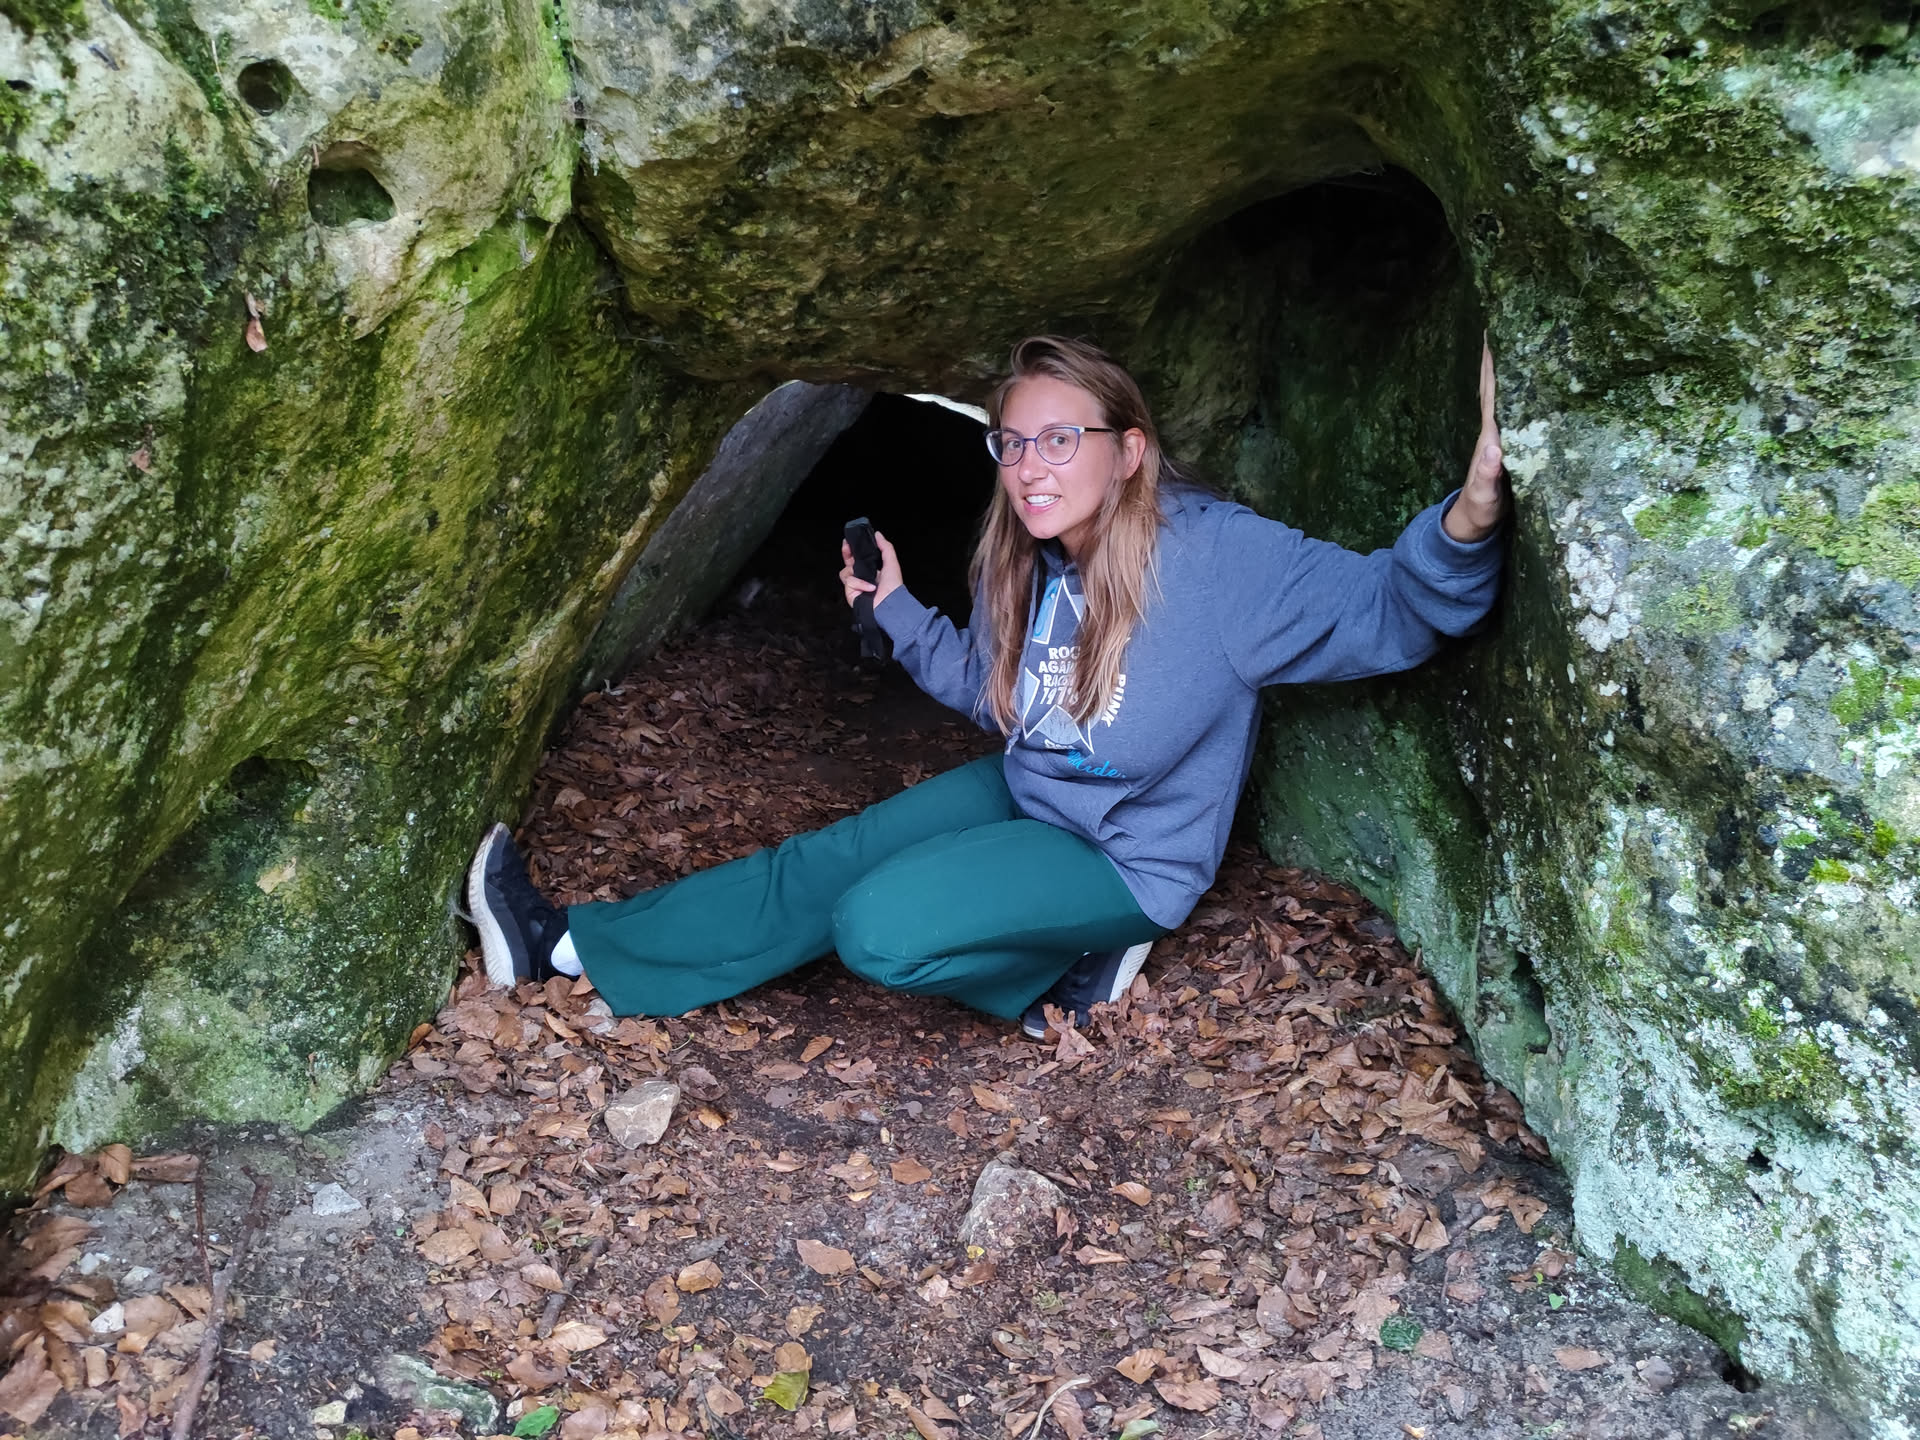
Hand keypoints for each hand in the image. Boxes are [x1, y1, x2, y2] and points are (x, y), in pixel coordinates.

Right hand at [840, 531, 903, 609]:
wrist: (890, 603)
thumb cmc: (893, 587)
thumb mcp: (891, 562)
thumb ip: (885, 547)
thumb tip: (878, 534)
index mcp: (870, 571)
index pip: (856, 559)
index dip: (851, 551)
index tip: (848, 542)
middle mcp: (861, 578)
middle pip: (847, 564)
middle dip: (846, 554)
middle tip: (846, 547)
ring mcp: (855, 587)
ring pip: (845, 572)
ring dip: (855, 572)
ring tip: (867, 578)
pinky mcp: (850, 594)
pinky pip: (850, 582)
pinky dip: (860, 583)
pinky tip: (869, 588)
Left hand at [1444, 337, 1507, 542]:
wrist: (1476, 522)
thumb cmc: (1480, 509)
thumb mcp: (1484, 495)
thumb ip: (1486, 475)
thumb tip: (1492, 448)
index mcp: (1490, 435)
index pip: (1491, 393)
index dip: (1492, 366)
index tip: (1493, 334)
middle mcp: (1496, 430)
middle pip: (1498, 386)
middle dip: (1501, 355)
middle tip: (1511, 320)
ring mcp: (1504, 436)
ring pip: (1509, 395)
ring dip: (1513, 368)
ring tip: (1524, 338)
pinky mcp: (1514, 444)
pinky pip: (1520, 411)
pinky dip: (1525, 392)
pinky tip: (1534, 379)